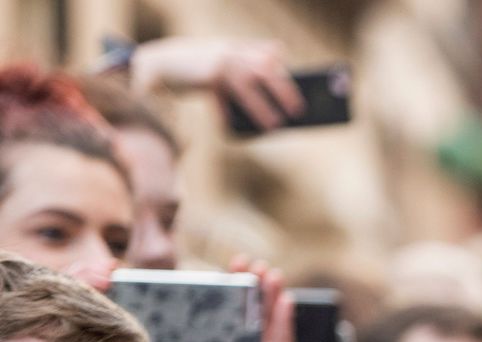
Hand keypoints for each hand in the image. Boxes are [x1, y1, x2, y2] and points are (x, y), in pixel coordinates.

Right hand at [129, 37, 303, 130]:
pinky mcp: (209, 74)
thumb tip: (265, 85)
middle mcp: (231, 50)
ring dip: (264, 106)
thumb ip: (240, 70)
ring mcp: (220, 61)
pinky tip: (230, 128)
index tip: (297, 87)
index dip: (284, 68)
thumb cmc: (190, 69)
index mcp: (235, 47)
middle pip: (267, 68)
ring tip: (276, 125)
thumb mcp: (217, 65)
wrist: (155, 64)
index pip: (268, 53)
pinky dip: (228, 115)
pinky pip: (227, 97)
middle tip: (299, 109)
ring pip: (251, 84)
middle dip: (285, 89)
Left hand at [156, 258, 299, 341]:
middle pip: (256, 309)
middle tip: (247, 261)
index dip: (232, 289)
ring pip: (274, 320)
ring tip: (270, 272)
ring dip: (273, 295)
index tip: (227, 266)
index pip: (234, 312)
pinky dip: (286, 321)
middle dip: (253, 284)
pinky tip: (286, 302)